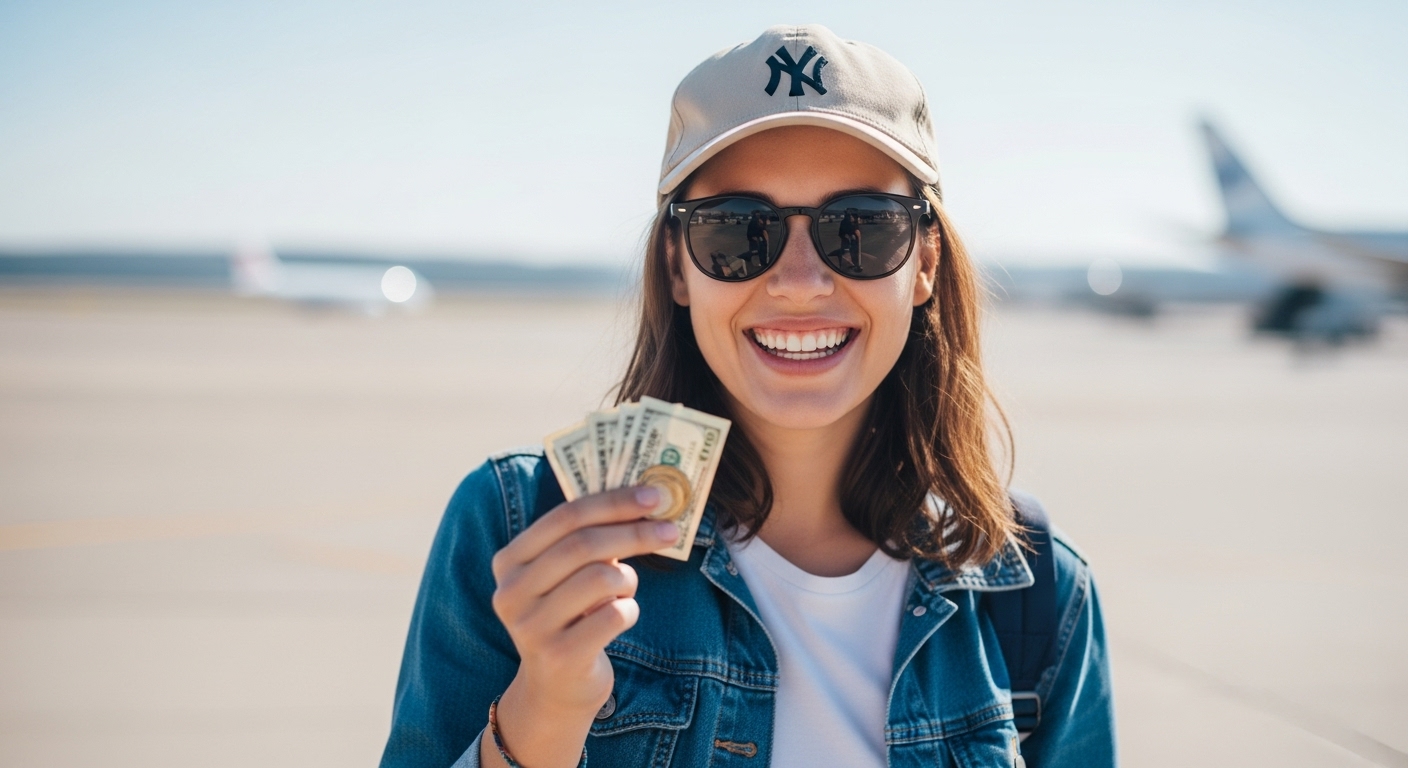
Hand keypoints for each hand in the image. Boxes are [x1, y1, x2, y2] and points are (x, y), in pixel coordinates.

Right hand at [482, 486, 678, 767]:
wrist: (555, 688)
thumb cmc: (569, 615)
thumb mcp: (563, 575)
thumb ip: (587, 538)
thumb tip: (645, 498)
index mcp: (508, 561)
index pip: (565, 516)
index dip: (613, 502)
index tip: (654, 495)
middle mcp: (511, 592)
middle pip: (584, 545)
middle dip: (635, 532)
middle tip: (671, 529)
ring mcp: (531, 627)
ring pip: (602, 578)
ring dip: (628, 579)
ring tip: (625, 590)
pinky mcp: (559, 655)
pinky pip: (615, 615)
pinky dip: (629, 610)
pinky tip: (621, 617)